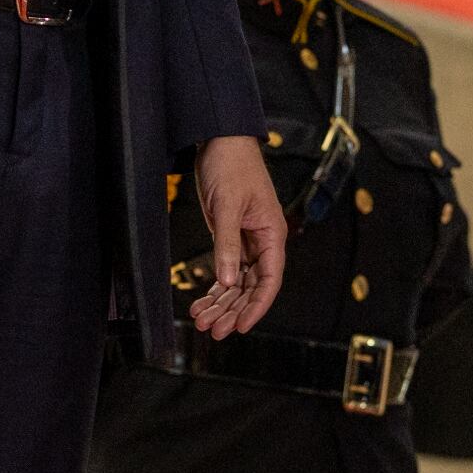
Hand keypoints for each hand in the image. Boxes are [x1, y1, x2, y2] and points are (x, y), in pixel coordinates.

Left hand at [187, 135, 287, 339]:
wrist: (220, 140)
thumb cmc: (231, 166)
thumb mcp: (227, 206)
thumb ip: (226, 245)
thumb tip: (228, 282)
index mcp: (272, 234)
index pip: (269, 280)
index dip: (256, 306)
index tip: (240, 326)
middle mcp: (263, 241)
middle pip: (251, 287)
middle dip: (233, 310)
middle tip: (212, 331)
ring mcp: (246, 241)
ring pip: (237, 282)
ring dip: (221, 303)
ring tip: (201, 321)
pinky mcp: (230, 237)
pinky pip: (227, 270)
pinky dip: (215, 288)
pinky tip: (202, 303)